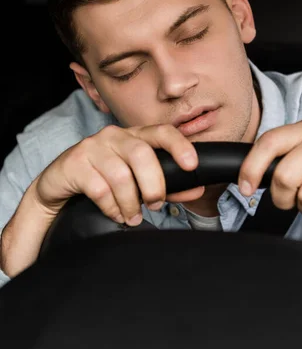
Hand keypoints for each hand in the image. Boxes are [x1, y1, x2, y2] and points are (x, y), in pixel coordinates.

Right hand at [35, 124, 203, 225]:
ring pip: (121, 175)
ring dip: (130, 202)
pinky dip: (111, 207)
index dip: (179, 146)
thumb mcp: (138, 182)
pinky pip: (99, 188)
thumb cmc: (103, 181)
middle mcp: (114, 136)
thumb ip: (167, 185)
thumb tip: (197, 189)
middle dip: (153, 184)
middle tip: (155, 204)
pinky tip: (114, 213)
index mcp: (134, 136)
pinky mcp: (74, 162)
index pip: (161, 132)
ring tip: (132, 216)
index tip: (191, 165)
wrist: (58, 186)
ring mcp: (92, 146)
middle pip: (142, 154)